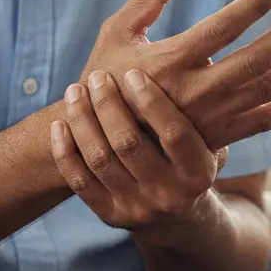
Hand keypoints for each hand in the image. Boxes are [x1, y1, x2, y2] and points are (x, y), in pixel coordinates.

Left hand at [51, 68, 228, 242]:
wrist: (177, 215)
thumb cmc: (190, 156)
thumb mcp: (211, 137)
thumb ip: (207, 103)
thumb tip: (203, 54)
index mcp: (199, 172)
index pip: (174, 133)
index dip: (151, 101)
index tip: (132, 73)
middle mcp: (169, 195)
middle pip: (129, 144)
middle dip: (108, 105)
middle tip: (97, 76)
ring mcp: (137, 208)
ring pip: (100, 159)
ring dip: (82, 120)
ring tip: (75, 90)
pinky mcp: (109, 215)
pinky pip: (79, 182)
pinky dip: (65, 150)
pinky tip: (59, 123)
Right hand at [80, 0, 270, 149]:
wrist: (98, 140)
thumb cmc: (105, 77)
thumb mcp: (117, 31)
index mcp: (171, 60)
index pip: (223, 27)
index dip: (253, 5)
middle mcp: (195, 90)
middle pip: (255, 58)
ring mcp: (208, 118)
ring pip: (264, 89)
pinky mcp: (214, 139)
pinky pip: (260, 124)